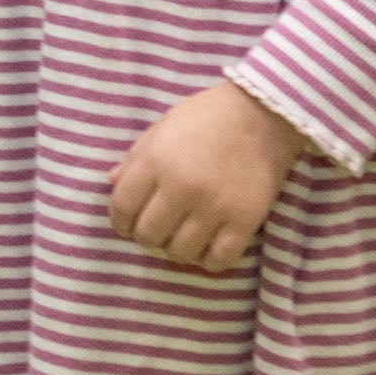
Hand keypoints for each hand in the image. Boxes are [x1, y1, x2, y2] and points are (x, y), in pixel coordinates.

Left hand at [107, 83, 306, 274]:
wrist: (264, 114)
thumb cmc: (207, 116)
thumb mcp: (162, 128)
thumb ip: (135, 158)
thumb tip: (111, 182)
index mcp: (156, 162)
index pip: (122, 207)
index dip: (119, 221)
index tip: (125, 224)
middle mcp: (182, 188)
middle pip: (148, 234)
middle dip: (145, 236)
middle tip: (155, 230)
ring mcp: (215, 207)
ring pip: (180, 252)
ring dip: (175, 250)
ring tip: (180, 238)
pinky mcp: (245, 221)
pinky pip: (219, 260)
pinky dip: (208, 260)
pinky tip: (207, 247)